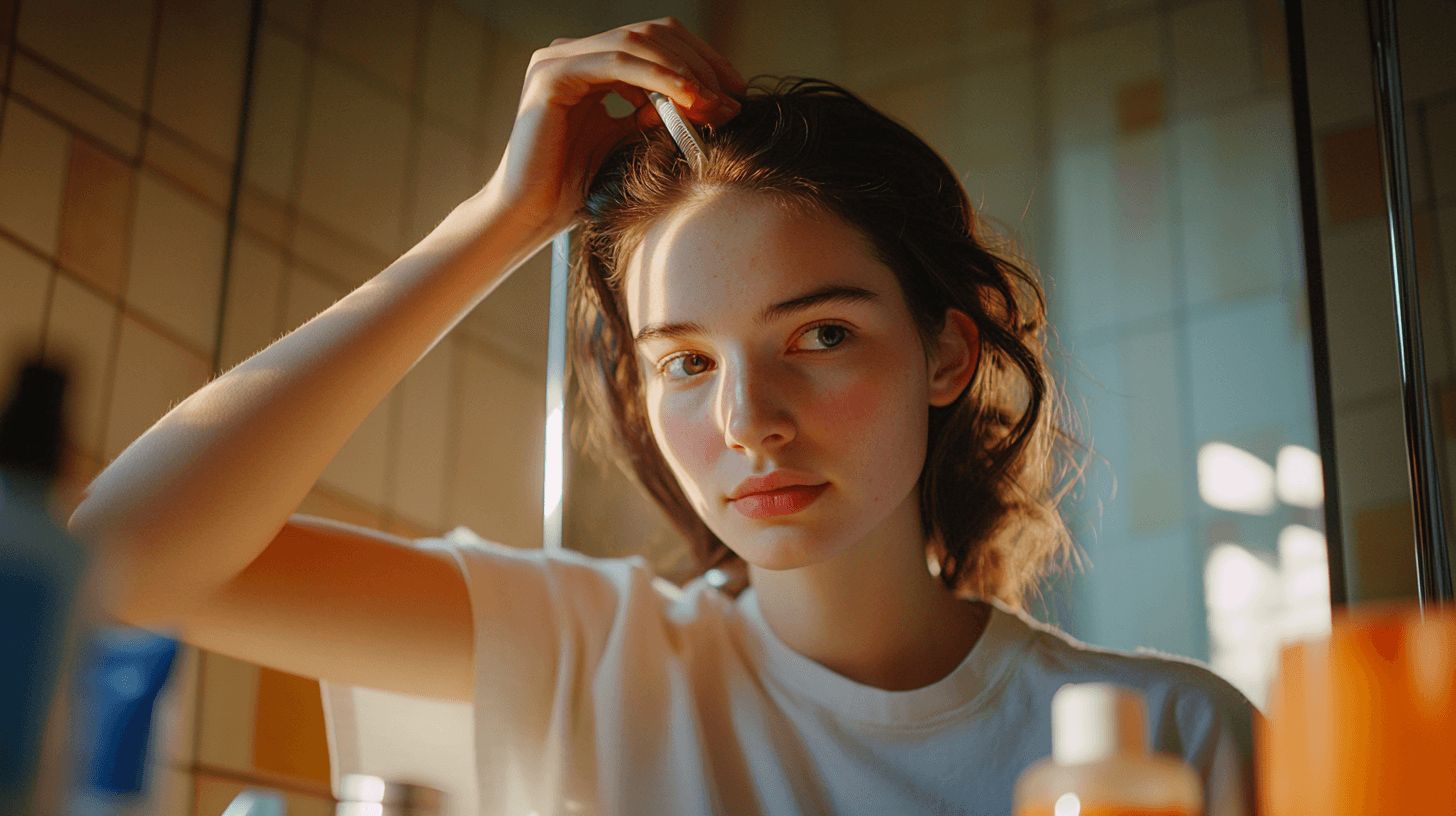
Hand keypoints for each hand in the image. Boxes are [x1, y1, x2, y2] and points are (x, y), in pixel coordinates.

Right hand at [483, 18, 745, 234]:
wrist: (532, 217)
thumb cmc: (579, 191)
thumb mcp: (635, 145)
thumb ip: (664, 117)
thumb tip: (717, 102)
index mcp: (592, 65)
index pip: (657, 41)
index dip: (701, 59)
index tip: (735, 91)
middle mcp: (574, 54)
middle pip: (652, 33)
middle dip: (699, 64)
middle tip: (730, 99)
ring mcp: (558, 59)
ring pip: (637, 41)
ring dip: (684, 70)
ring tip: (713, 102)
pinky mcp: (552, 75)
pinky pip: (617, 62)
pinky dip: (658, 77)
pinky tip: (687, 97)